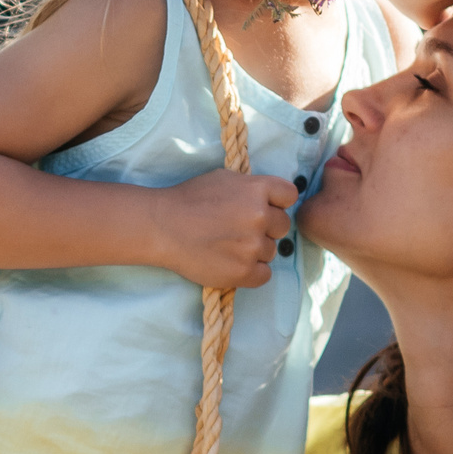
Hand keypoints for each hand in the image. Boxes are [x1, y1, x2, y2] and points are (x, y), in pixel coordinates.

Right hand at [147, 170, 298, 289]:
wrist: (162, 226)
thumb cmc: (189, 199)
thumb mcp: (224, 179)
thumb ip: (252, 187)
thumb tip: (272, 198)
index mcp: (257, 189)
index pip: (290, 196)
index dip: (277, 202)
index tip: (263, 207)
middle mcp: (260, 216)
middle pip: (282, 226)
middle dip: (266, 228)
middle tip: (239, 229)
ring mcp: (253, 246)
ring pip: (271, 251)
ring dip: (255, 250)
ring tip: (228, 245)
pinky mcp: (244, 272)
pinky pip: (264, 274)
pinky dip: (251, 272)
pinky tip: (232, 262)